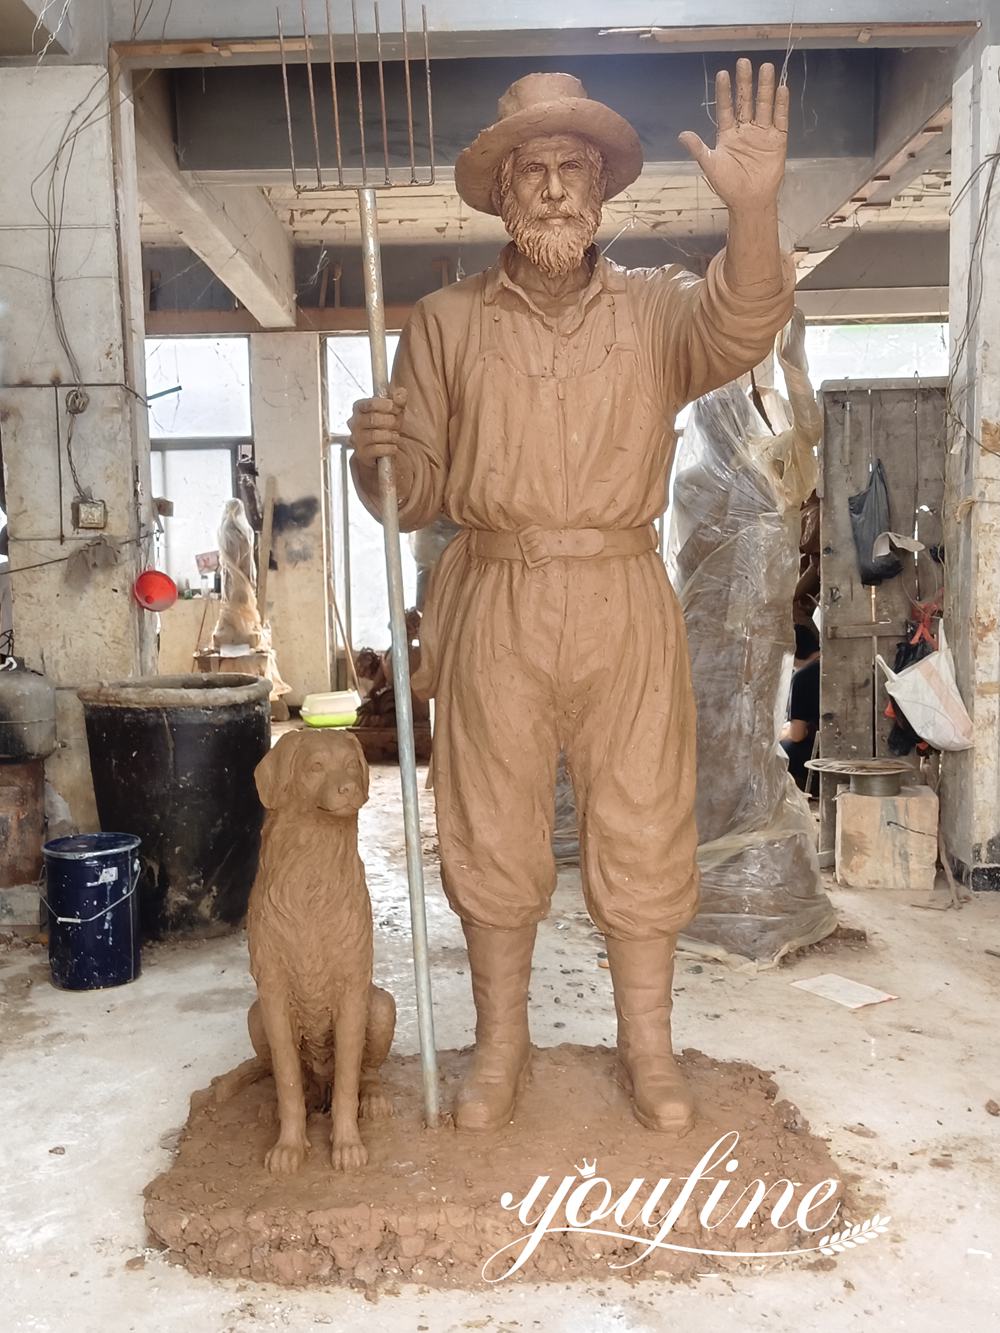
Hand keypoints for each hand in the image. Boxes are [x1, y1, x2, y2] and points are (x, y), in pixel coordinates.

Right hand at [347, 387, 407, 468]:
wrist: (381, 451)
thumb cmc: (386, 427)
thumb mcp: (394, 412)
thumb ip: (398, 401)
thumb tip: (401, 393)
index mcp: (359, 408)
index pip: (370, 403)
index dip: (386, 405)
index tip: (396, 408)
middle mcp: (354, 423)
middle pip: (373, 419)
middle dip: (391, 422)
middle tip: (397, 425)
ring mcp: (356, 439)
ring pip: (375, 435)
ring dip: (390, 436)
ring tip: (395, 436)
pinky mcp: (361, 454)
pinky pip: (377, 450)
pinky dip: (389, 448)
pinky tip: (393, 447)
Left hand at [679, 59, 787, 210]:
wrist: (749, 202)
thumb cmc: (728, 186)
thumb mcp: (711, 166)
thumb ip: (698, 149)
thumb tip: (682, 135)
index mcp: (728, 134)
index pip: (726, 108)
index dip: (725, 92)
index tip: (723, 74)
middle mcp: (745, 130)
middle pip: (746, 101)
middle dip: (745, 83)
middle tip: (744, 62)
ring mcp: (762, 134)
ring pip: (764, 105)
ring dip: (765, 88)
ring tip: (765, 67)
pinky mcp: (777, 140)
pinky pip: (780, 119)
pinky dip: (781, 105)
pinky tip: (782, 88)